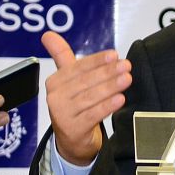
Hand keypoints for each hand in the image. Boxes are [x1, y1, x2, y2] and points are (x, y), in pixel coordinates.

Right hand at [42, 31, 131, 166]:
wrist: (72, 140)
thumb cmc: (74, 105)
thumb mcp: (68, 80)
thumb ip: (61, 56)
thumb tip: (48, 34)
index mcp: (54, 83)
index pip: (77, 68)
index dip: (97, 61)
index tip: (114, 55)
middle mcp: (55, 98)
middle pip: (85, 82)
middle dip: (108, 73)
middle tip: (126, 66)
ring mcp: (62, 115)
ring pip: (90, 97)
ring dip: (110, 87)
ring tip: (127, 79)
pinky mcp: (73, 129)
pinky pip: (93, 115)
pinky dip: (107, 106)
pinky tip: (120, 99)